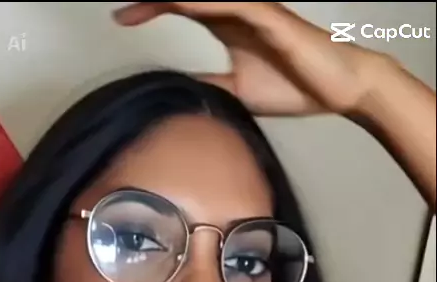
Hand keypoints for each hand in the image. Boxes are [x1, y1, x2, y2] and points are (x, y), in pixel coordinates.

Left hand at [114, 1, 385, 117]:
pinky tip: (183, 4)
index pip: (180, 7)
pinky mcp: (273, 19)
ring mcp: (255, 11)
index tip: (120, 18)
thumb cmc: (295, 86)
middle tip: (123, 6)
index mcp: (228, 24)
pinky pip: (236, 4)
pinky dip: (207, 4)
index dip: (149, 9)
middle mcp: (238, 10)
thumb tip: (179, 92)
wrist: (341, 88)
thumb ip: (209, 84)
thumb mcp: (237, 91)